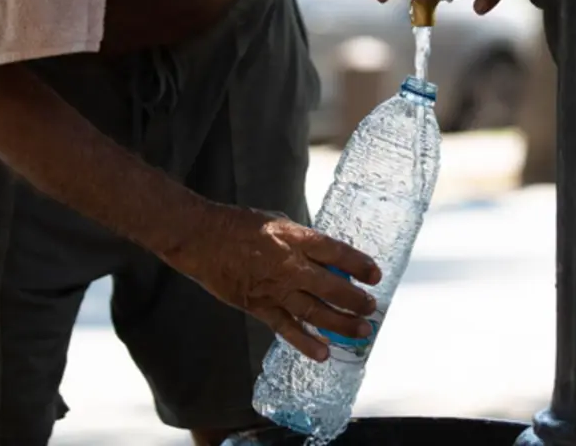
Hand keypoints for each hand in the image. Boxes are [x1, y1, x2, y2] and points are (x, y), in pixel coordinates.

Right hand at [163, 205, 381, 361]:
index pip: (336, 252)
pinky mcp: (258, 306)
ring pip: (314, 311)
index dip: (358, 264)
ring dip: (340, 323)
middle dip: (355, 300)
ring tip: (361, 331)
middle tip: (371, 308)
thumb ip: (301, 240)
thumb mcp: (277, 223)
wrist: (200, 238)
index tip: (375, 274)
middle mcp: (288, 265)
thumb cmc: (238, 225)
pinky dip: (305, 342)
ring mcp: (274, 289)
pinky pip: (286, 328)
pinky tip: (323, 353)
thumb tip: (323, 255)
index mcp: (294, 239)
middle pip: (331, 286)